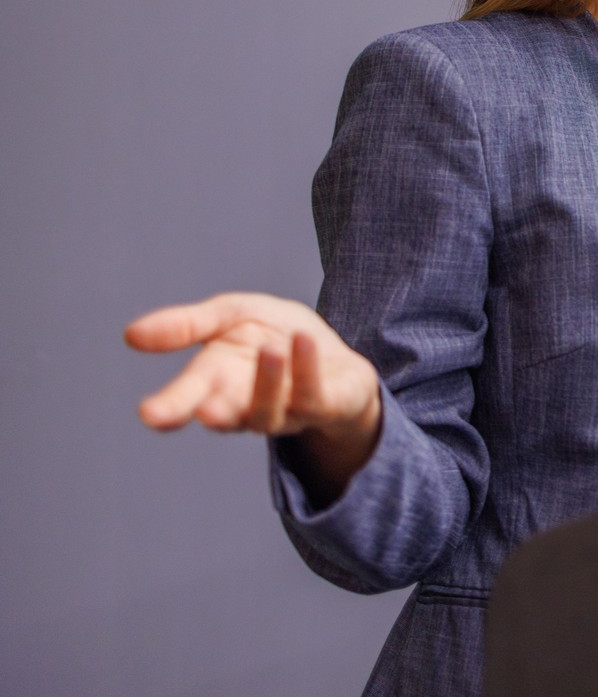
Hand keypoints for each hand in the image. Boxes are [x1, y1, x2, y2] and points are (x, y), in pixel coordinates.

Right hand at [125, 293, 381, 496]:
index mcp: (216, 381)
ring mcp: (286, 411)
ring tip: (270, 350)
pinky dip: (307, 368)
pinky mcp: (325, 406)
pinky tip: (302, 341)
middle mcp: (245, 404)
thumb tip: (130, 335)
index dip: (170, 408)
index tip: (149, 415)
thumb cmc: (274, 335)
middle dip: (212, 412)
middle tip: (201, 409)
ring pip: (270, 411)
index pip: (188, 398)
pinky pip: (314, 395)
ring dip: (269, 381)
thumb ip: (187, 325)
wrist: (333, 353)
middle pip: (223, 416)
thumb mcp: (230, 315)